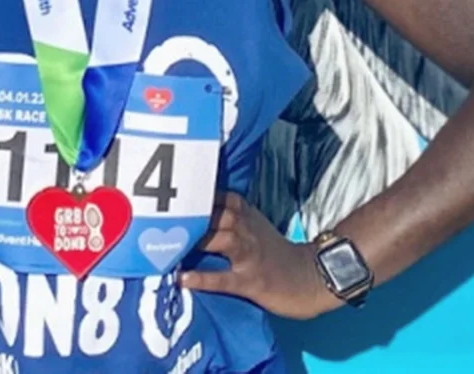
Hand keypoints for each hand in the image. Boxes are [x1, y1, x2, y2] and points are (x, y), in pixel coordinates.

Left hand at [180, 193, 342, 319]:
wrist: (311, 277)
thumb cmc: (275, 251)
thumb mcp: (254, 224)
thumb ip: (228, 213)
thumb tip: (192, 206)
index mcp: (246, 215)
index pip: (220, 196)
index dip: (196, 193)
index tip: (168, 191)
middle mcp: (247, 231)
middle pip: (218, 215)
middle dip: (192, 216)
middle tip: (161, 217)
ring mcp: (249, 256)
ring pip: (222, 241)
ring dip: (196, 240)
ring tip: (168, 244)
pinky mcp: (251, 282)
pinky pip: (224, 279)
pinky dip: (203, 278)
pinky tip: (182, 278)